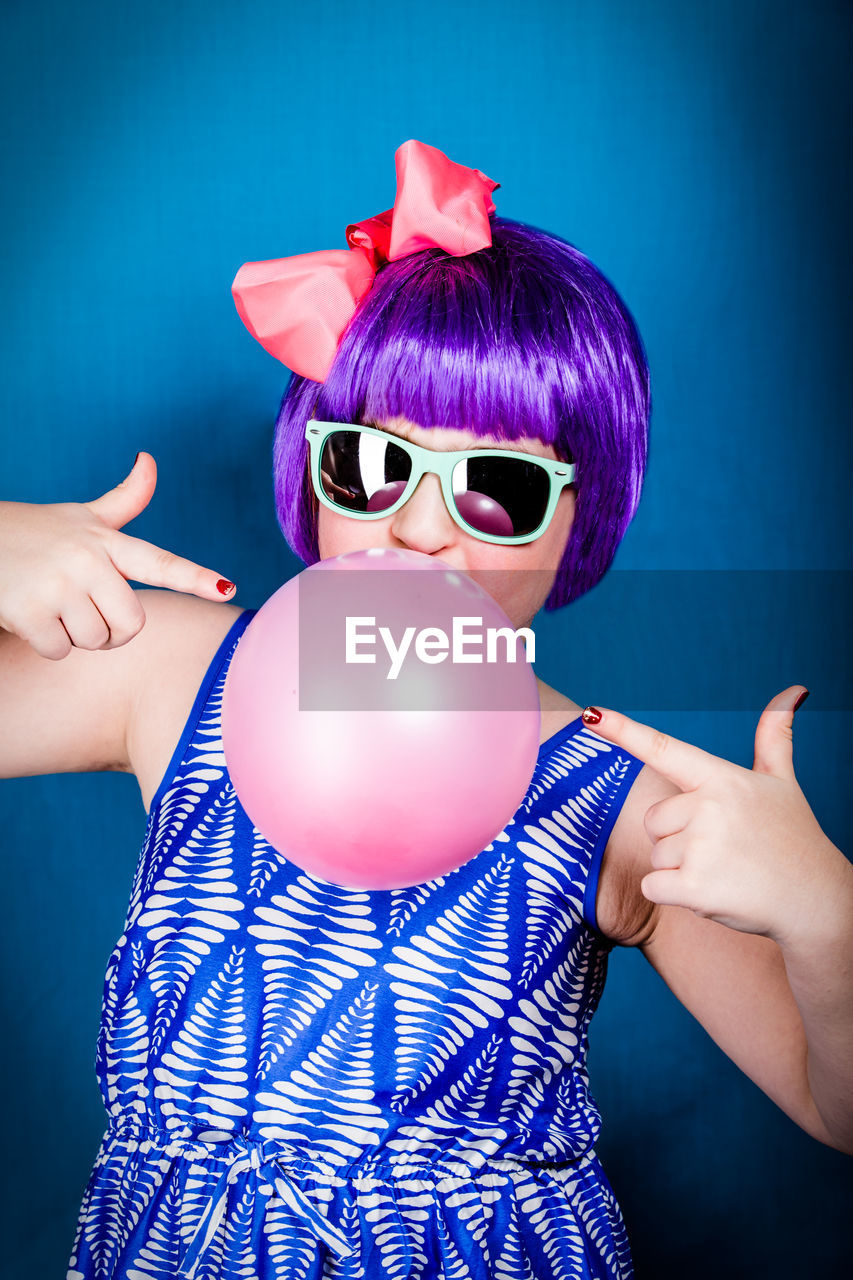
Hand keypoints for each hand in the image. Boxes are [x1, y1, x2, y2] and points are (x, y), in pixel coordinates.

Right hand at [0, 452, 235, 660]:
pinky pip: (61, 650)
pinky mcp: (30, 611)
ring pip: (95, 641)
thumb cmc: (34, 534)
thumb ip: (124, 499)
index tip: (226, 588)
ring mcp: (59, 585)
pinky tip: (30, 615)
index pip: (160, 562)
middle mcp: (88, 560)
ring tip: (53, 606)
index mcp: (107, 541)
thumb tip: (149, 459)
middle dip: (112, 631)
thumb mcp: (80, 516)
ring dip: (76, 636)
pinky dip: (47, 643)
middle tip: (86, 612)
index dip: (195, 577)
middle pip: (132, 624)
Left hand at [582, 687, 846, 945]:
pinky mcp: (695, 887)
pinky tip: (712, 893)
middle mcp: (709, 806)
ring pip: (655, 855)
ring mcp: (702, 847)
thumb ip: (774, 738)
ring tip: (725, 870)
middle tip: (722, 849)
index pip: (664, 749)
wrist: (817, 900)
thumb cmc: (793, 839)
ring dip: (680, 869)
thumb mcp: (783, 783)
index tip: (591, 715)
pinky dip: (674, 895)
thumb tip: (793, 691)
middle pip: (654, 820)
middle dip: (677, 838)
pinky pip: (653, 886)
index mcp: (722, 778)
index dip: (623, 731)